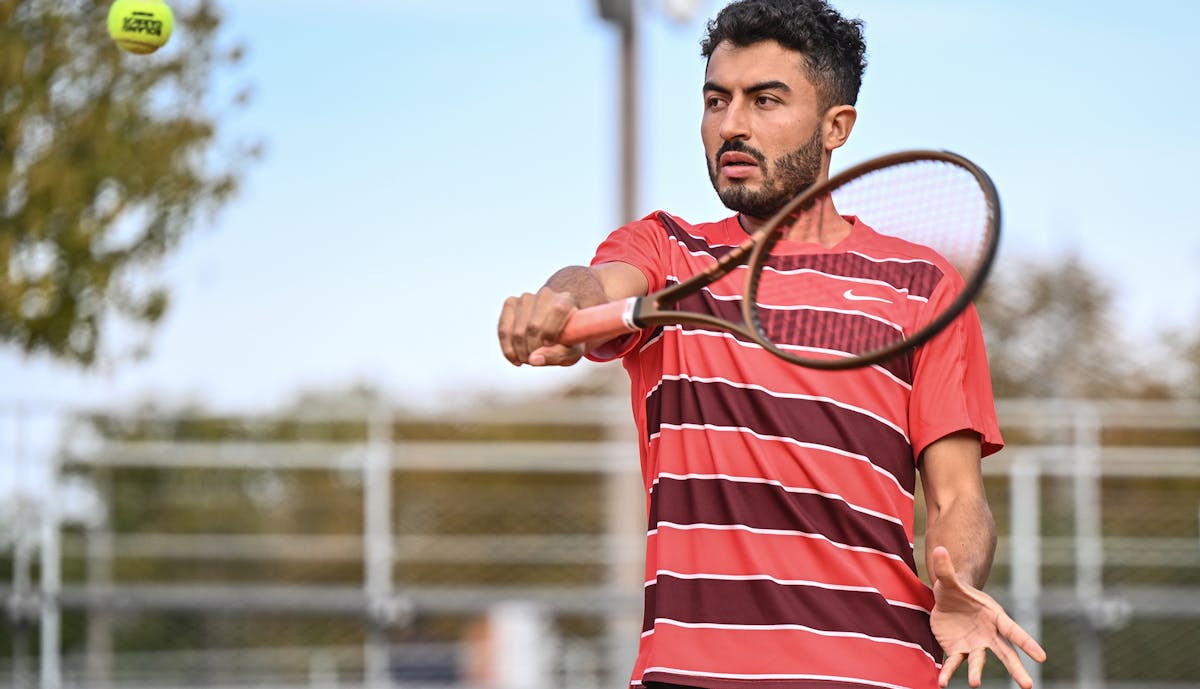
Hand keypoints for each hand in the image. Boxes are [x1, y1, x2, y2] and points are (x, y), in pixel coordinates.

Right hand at [498, 286, 585, 366]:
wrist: (557, 326)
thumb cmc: (568, 339)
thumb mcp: (572, 351)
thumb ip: (557, 355)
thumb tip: (534, 360)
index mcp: (566, 300)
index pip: (558, 310)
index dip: (551, 331)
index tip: (548, 346)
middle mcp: (545, 295)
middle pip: (534, 325)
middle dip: (533, 349)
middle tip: (536, 360)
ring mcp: (526, 298)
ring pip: (517, 330)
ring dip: (520, 351)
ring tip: (527, 359)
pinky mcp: (510, 304)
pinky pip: (503, 329)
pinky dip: (507, 348)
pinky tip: (514, 357)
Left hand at [930, 546, 1046, 687]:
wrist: (947, 600)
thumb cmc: (955, 589)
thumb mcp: (949, 579)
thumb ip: (945, 568)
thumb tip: (939, 548)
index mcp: (994, 616)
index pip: (1013, 630)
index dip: (1027, 643)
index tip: (1042, 657)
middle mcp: (988, 634)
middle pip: (1005, 653)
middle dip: (1016, 669)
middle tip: (1028, 686)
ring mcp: (974, 644)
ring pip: (979, 662)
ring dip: (976, 672)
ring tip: (974, 683)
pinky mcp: (957, 650)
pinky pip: (954, 663)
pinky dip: (948, 672)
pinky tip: (942, 683)